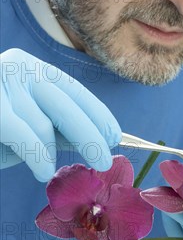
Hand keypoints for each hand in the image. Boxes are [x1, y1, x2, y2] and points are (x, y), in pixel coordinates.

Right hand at [0, 48, 121, 181]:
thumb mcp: (28, 125)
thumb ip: (58, 129)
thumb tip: (101, 140)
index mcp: (33, 70)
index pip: (74, 91)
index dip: (96, 114)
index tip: (114, 136)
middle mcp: (19, 67)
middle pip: (66, 104)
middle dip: (89, 135)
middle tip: (104, 161)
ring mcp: (1, 79)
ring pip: (42, 123)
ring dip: (49, 152)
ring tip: (47, 171)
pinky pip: (21, 131)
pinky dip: (35, 154)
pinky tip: (42, 170)